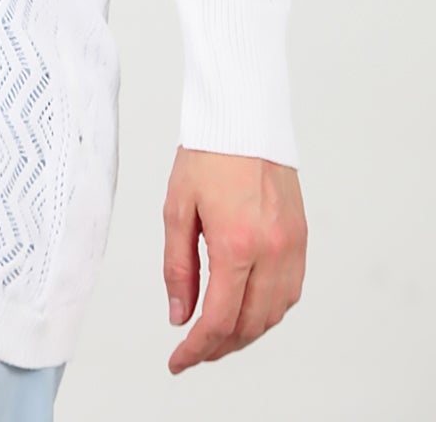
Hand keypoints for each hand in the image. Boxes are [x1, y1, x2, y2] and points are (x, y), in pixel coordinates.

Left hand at [163, 145, 306, 374]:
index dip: (197, 348)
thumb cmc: (208, 154)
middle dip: (220, 346)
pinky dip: (269, 310)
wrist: (243, 118)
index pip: (220, 319)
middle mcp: (271, 251)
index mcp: (236, 243)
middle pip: (250, 325)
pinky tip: (247, 308)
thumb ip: (178, 266)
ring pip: (274, 314)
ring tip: (217, 334)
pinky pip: (291, 292)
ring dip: (246, 333)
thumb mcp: (177, 208)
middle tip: (194, 350)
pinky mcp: (301, 237)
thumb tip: (180, 314)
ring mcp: (292, 246)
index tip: (179, 360)